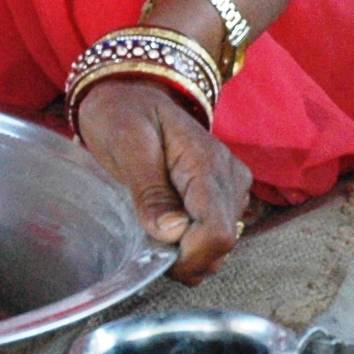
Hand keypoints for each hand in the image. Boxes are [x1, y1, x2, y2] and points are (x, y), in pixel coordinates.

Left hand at [76, 78, 249, 282]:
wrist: (131, 94)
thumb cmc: (122, 114)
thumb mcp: (127, 143)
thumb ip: (149, 190)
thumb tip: (171, 233)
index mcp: (206, 162)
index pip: (217, 231)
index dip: (190, 257)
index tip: (155, 256)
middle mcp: (229, 175)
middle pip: (223, 243)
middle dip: (186, 259)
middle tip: (148, 245)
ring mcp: (231, 185)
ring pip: (222, 245)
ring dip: (189, 254)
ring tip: (154, 232)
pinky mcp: (226, 193)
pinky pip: (217, 234)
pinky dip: (193, 245)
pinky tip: (167, 228)